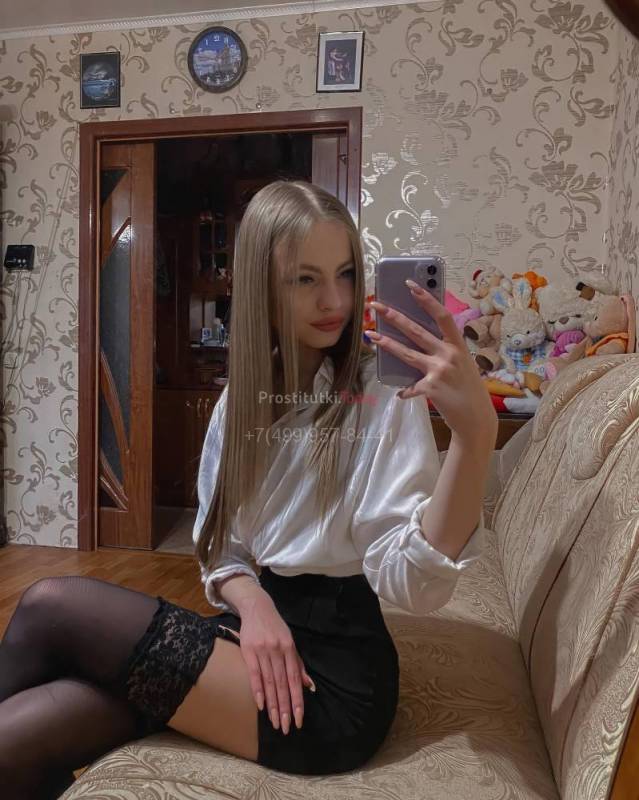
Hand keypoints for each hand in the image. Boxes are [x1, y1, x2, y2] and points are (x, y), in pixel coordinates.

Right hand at [235, 592, 315, 734]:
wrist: (257, 607)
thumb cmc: (276, 628)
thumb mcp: (290, 642)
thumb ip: (298, 664)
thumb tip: (309, 686)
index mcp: (290, 649)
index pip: (295, 679)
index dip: (297, 700)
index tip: (298, 719)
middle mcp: (278, 651)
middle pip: (282, 684)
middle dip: (285, 708)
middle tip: (286, 728)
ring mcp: (263, 651)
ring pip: (270, 682)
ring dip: (273, 704)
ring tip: (275, 722)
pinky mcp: (248, 651)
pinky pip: (254, 674)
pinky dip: (258, 691)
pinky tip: (261, 705)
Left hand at [366, 285, 497, 449]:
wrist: (476, 418)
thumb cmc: (468, 389)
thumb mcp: (462, 364)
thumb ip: (445, 351)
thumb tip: (420, 339)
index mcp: (458, 345)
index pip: (442, 316)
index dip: (426, 299)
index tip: (411, 285)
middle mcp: (449, 355)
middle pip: (417, 331)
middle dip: (394, 316)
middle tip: (376, 305)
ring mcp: (439, 371)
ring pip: (407, 353)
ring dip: (387, 343)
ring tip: (370, 335)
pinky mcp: (431, 388)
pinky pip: (411, 387)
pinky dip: (405, 391)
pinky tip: (400, 393)